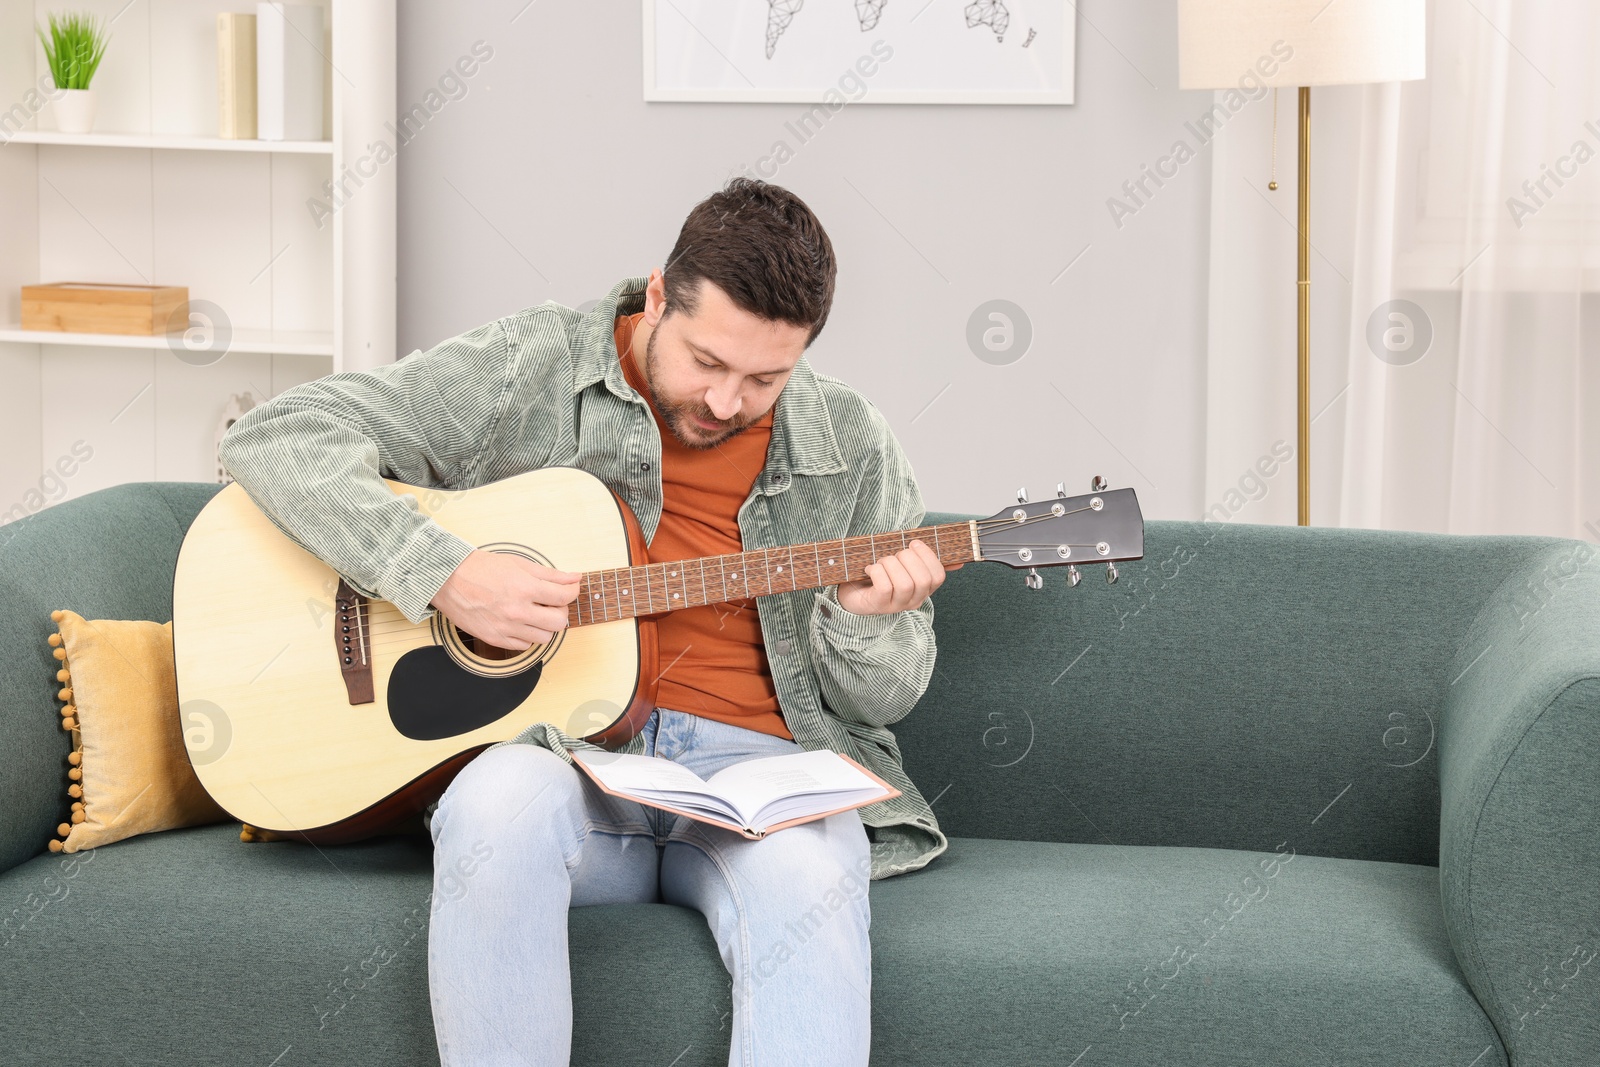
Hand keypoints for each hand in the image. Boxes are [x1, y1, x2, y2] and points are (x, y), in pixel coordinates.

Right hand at [430, 550, 580, 650]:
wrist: (448, 580)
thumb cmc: (481, 569)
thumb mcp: (519, 564)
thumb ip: (550, 574)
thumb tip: (575, 578)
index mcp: (525, 588)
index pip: (564, 596)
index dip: (572, 592)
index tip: (570, 589)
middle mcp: (517, 611)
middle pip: (559, 622)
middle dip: (560, 611)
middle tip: (553, 603)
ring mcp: (506, 628)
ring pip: (544, 638)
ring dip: (545, 626)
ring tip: (536, 613)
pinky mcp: (495, 639)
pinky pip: (524, 646)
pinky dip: (527, 636)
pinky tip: (521, 623)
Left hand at [834, 539, 957, 615]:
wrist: (852, 591)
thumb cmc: (881, 574)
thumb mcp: (904, 565)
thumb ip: (926, 561)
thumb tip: (959, 562)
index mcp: (924, 589)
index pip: (938, 576)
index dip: (928, 556)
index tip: (914, 544)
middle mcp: (913, 600)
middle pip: (923, 579)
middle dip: (908, 558)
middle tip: (895, 553)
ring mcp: (896, 605)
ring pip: (904, 584)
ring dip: (891, 564)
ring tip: (881, 562)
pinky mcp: (878, 605)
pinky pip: (885, 587)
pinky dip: (877, 571)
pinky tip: (870, 569)